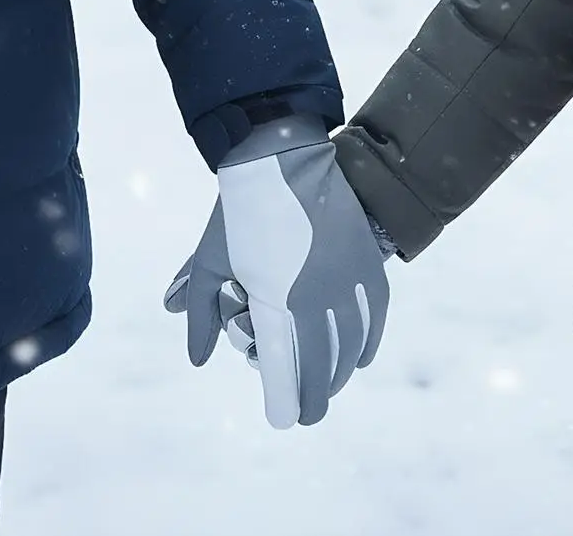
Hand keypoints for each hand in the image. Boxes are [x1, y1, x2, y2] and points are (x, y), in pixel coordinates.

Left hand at [164, 116, 388, 427]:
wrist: (283, 153)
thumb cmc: (240, 207)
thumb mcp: (210, 259)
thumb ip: (201, 311)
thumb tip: (198, 359)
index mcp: (275, 300)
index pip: (285, 370)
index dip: (285, 401)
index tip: (282, 418)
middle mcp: (317, 297)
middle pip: (323, 365)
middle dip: (315, 397)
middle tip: (307, 413)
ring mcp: (346, 280)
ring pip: (352, 345)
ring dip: (341, 373)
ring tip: (329, 387)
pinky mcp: (367, 261)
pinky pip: (374, 314)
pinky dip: (368, 340)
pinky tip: (360, 357)